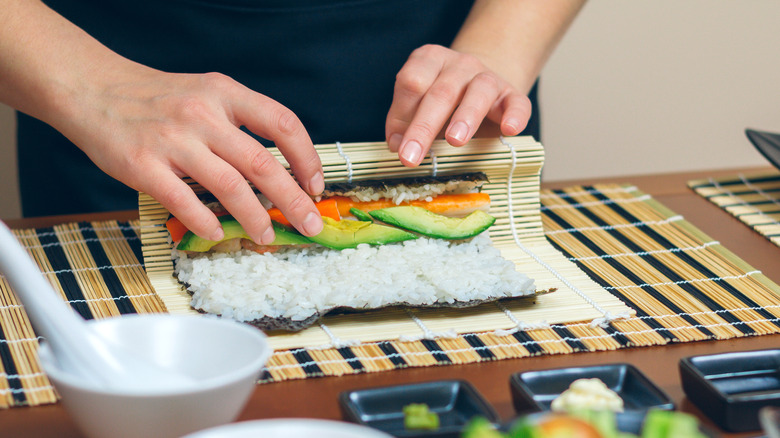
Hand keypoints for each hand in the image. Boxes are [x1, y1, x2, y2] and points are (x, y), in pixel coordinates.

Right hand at [60, 68, 323, 243]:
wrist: (94, 89)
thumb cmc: (157, 98)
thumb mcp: (206, 93)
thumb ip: (240, 122)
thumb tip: (282, 169)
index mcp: (224, 93)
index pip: (282, 123)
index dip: (307, 158)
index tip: (316, 186)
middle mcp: (203, 115)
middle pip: (263, 164)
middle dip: (293, 200)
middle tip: (310, 224)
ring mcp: (173, 140)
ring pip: (230, 187)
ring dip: (255, 217)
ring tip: (267, 235)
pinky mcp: (143, 165)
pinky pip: (184, 202)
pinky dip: (206, 223)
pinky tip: (217, 234)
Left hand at [385, 44, 531, 165]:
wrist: (482, 90)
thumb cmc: (444, 104)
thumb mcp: (419, 106)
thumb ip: (404, 121)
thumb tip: (396, 144)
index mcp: (429, 60)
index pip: (412, 81)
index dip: (402, 113)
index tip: (397, 147)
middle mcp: (459, 64)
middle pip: (441, 92)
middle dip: (423, 127)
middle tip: (411, 157)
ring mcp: (488, 77)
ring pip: (479, 91)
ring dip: (465, 117)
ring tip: (454, 141)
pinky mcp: (512, 95)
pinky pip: (517, 102)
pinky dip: (515, 115)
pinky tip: (509, 130)